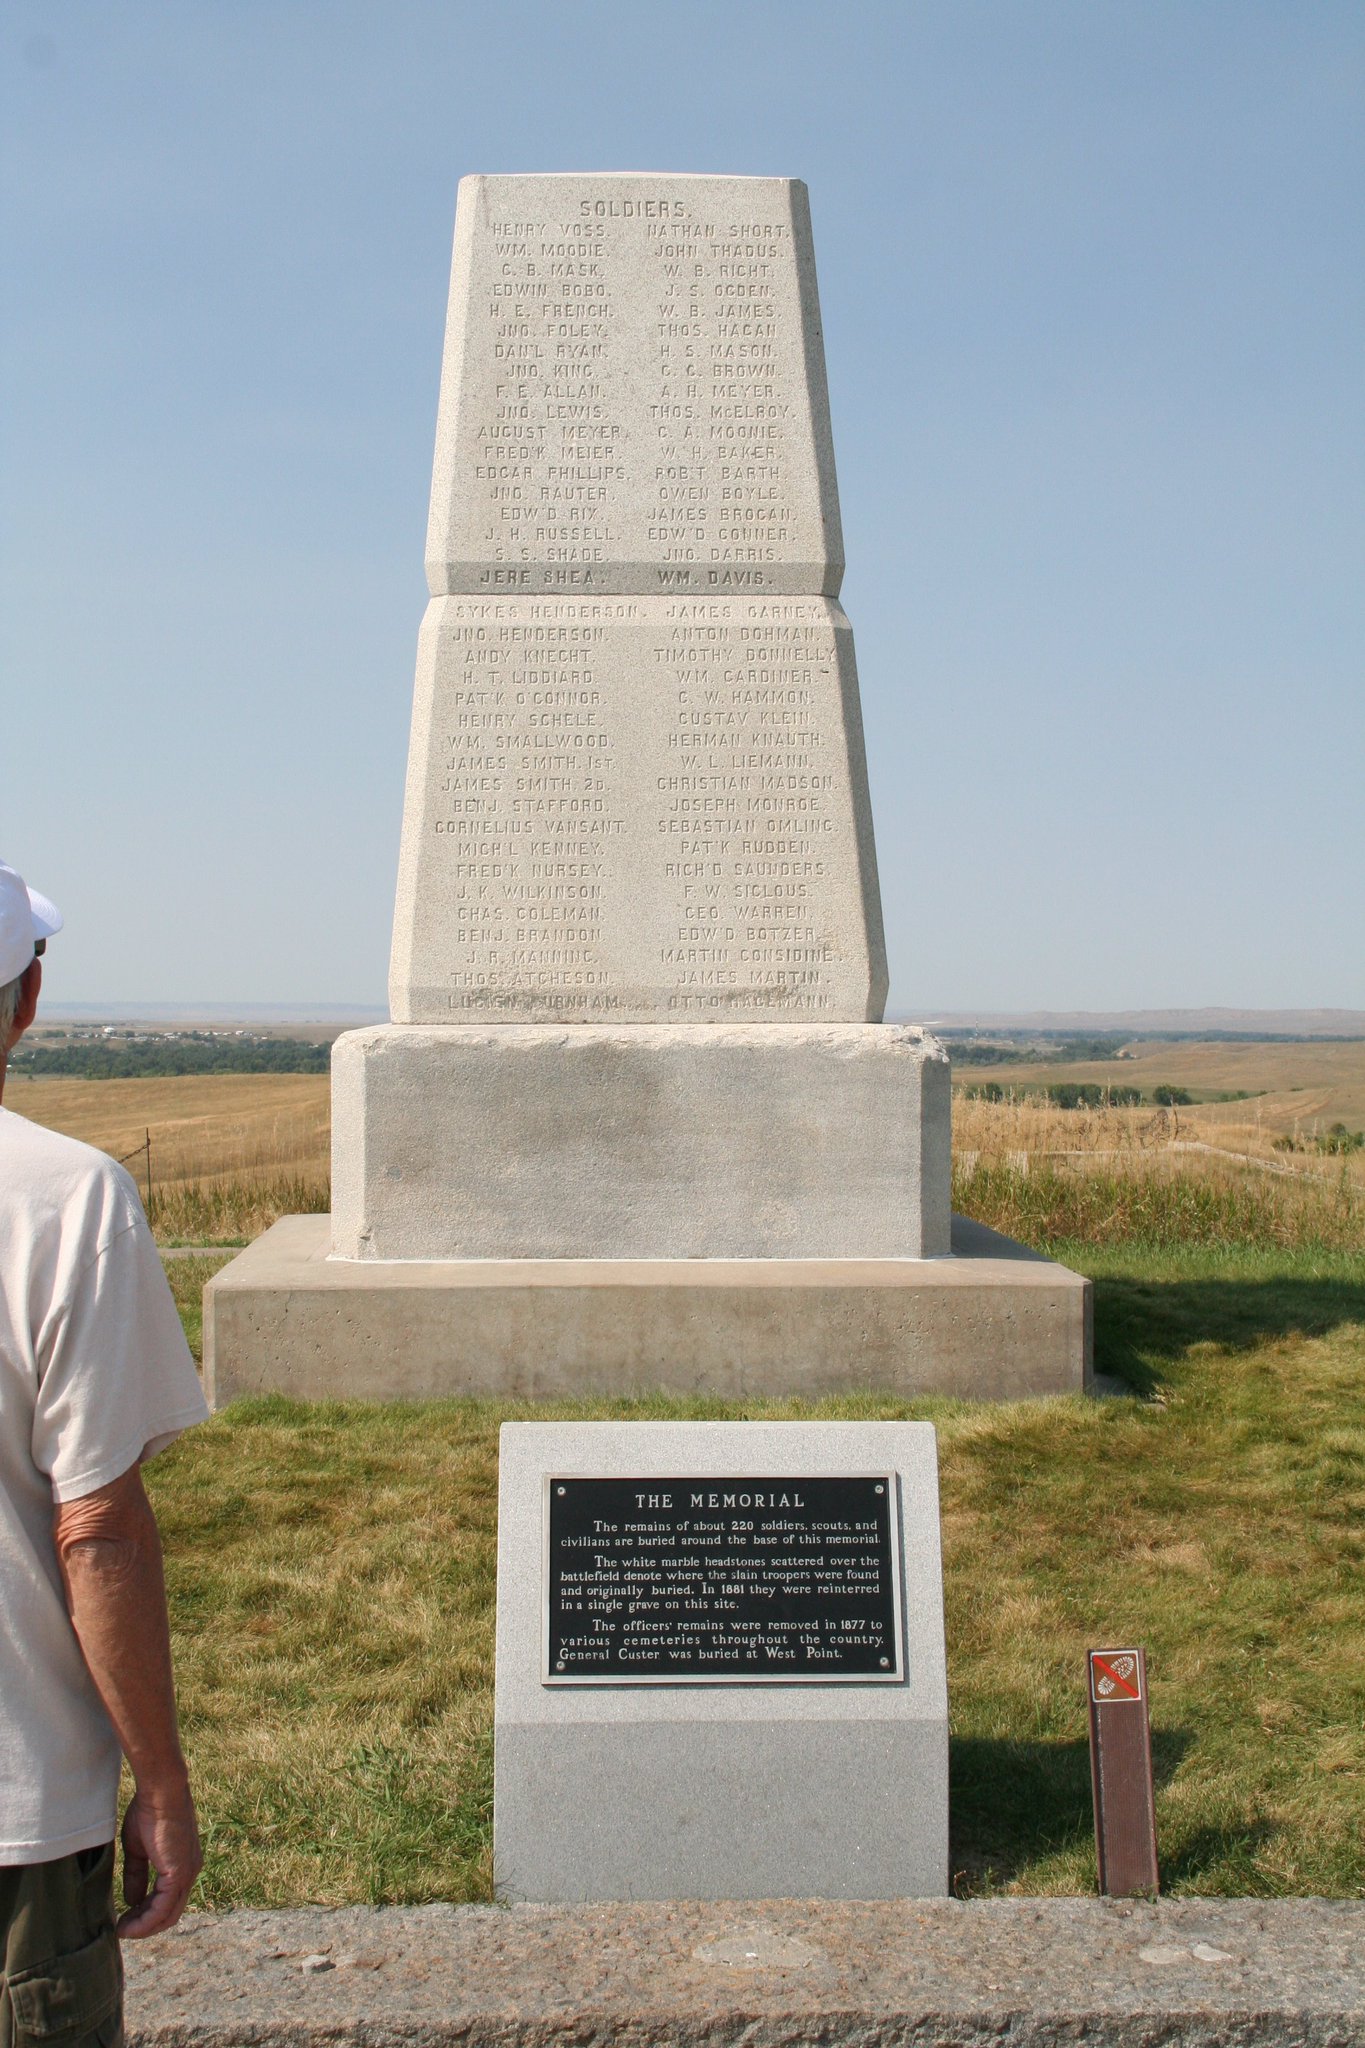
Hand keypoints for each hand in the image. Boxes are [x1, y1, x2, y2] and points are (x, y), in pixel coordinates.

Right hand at [117, 1779, 202, 1937]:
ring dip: (144, 1927)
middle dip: (145, 1925)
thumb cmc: (149, 1813)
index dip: (147, 1914)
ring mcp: (187, 1873)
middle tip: (123, 1929)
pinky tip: (128, 1925)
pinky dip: (146, 1921)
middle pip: (170, 1913)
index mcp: (183, 1864)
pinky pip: (163, 1908)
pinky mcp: (179, 1874)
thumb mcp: (139, 1849)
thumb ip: (137, 1875)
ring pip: (168, 1915)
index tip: (126, 1919)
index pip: (168, 1899)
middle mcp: (190, 1871)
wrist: (160, 1793)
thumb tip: (132, 1901)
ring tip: (122, 1930)